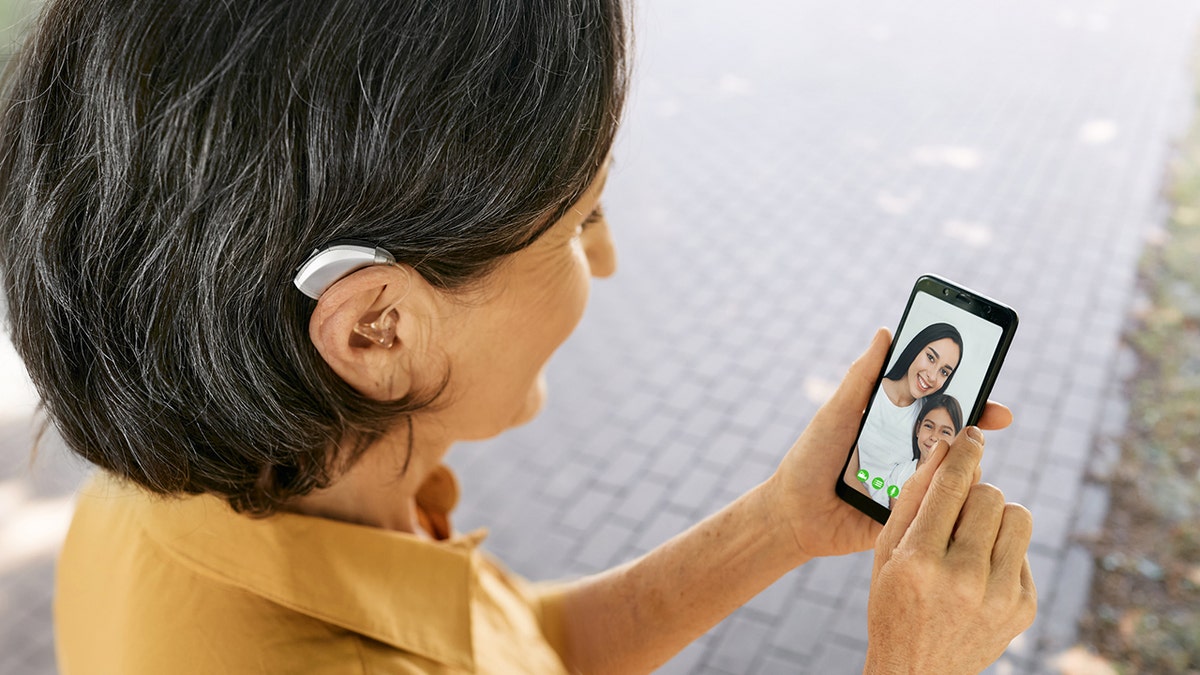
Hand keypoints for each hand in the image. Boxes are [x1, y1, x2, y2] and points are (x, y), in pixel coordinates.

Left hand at [764, 328, 1013, 559]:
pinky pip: (938, 511)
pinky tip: (945, 491)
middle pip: (959, 442)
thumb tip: (886, 332)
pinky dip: (946, 499)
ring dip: (963, 463)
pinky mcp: (910, 521)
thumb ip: (863, 376)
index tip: (989, 388)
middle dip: (980, 430)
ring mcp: (914, 490)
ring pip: (955, 476)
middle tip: (994, 419)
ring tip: (954, 452)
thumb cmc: (811, 458)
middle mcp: (912, 458)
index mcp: (897, 429)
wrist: (792, 512)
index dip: (971, 399)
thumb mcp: (837, 412)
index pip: (942, 410)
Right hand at [864, 428, 1036, 673]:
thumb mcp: (886, 551)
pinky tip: (979, 570)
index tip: (973, 433)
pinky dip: (1002, 550)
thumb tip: (943, 450)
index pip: (952, 487)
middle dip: (974, 493)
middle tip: (958, 509)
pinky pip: (1023, 551)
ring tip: (973, 535)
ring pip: (1017, 516)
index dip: (965, 453)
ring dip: (995, 516)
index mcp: (920, 561)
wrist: (917, 671)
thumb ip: (913, 498)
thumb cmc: (894, 602)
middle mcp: (963, 578)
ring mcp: (998, 597)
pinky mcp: (1024, 608)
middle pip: (990, 496)